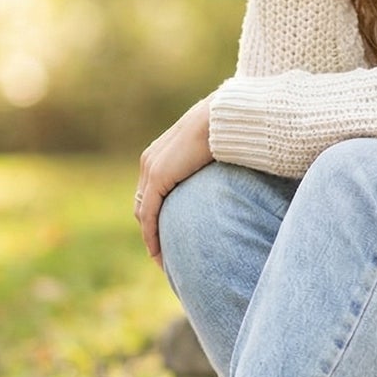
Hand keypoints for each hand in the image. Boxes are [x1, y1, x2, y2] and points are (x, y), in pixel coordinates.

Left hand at [135, 95, 214, 267]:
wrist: (223, 117)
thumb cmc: (227, 130)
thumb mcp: (214, 150)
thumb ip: (211, 164)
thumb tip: (232, 174)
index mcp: (160, 154)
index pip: (151, 191)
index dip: (156, 215)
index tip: (167, 234)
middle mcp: (150, 161)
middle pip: (143, 203)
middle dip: (150, 229)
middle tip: (162, 253)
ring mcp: (152, 169)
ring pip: (143, 212)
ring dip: (150, 237)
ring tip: (161, 259)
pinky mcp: (159, 178)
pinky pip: (149, 214)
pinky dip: (150, 235)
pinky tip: (157, 253)